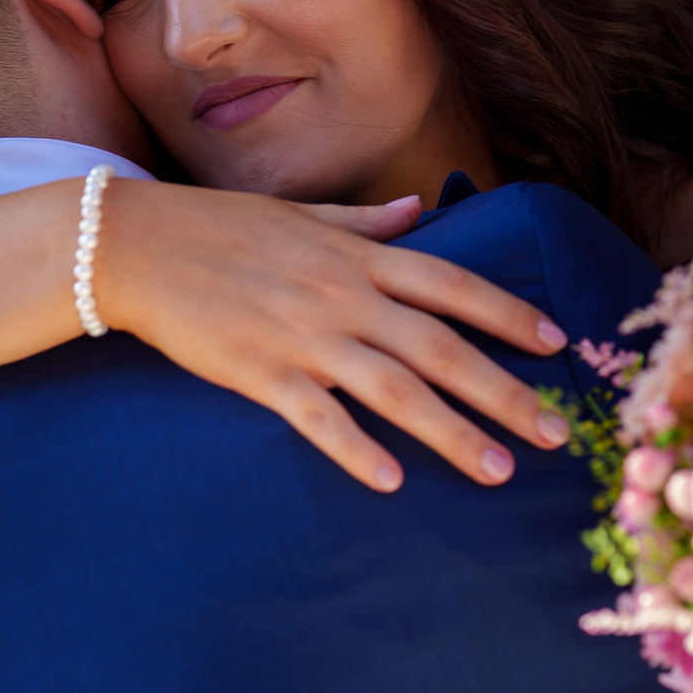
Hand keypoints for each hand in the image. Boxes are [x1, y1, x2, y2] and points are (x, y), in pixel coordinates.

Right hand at [95, 180, 571, 491]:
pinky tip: (392, 481)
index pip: (452, 285)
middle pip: (442, 349)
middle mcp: (343, 296)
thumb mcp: (299, 214)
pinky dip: (356, 449)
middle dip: (506, 392)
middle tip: (557, 433)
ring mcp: (303, 336)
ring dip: (453, 432)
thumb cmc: (218, 227)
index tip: (557, 343)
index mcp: (356, 256)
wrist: (135, 245)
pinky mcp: (259, 372)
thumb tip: (417, 211)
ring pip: (395, 390)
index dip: (509, 314)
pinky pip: (319, 418)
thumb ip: (364, 221)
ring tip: (499, 470)